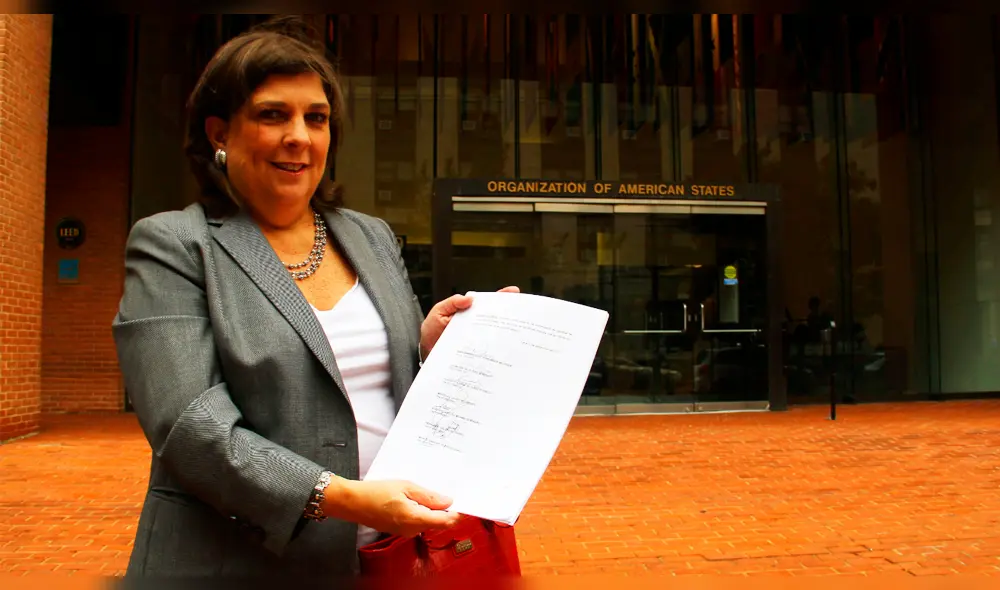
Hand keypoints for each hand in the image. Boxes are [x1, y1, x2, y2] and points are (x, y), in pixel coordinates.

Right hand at [323, 477, 462, 537]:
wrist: (353, 502)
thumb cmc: (375, 492)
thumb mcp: (405, 486)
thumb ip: (428, 496)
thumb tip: (448, 501)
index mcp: (415, 519)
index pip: (446, 521)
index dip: (459, 513)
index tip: (468, 502)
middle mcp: (412, 529)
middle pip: (438, 521)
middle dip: (446, 508)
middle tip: (449, 489)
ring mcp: (405, 531)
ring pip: (428, 521)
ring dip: (432, 508)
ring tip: (428, 490)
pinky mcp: (400, 529)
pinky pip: (418, 521)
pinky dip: (422, 510)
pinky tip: (416, 497)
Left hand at [420, 286, 519, 358]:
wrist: (427, 355)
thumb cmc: (432, 333)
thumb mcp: (438, 312)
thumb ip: (452, 303)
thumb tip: (469, 299)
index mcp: (470, 313)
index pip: (488, 303)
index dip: (501, 297)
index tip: (514, 292)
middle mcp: (478, 326)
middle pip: (498, 317)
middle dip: (512, 313)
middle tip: (524, 309)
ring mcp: (480, 340)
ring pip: (498, 333)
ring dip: (509, 331)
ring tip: (520, 328)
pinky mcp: (479, 353)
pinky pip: (492, 350)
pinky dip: (500, 348)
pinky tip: (508, 347)